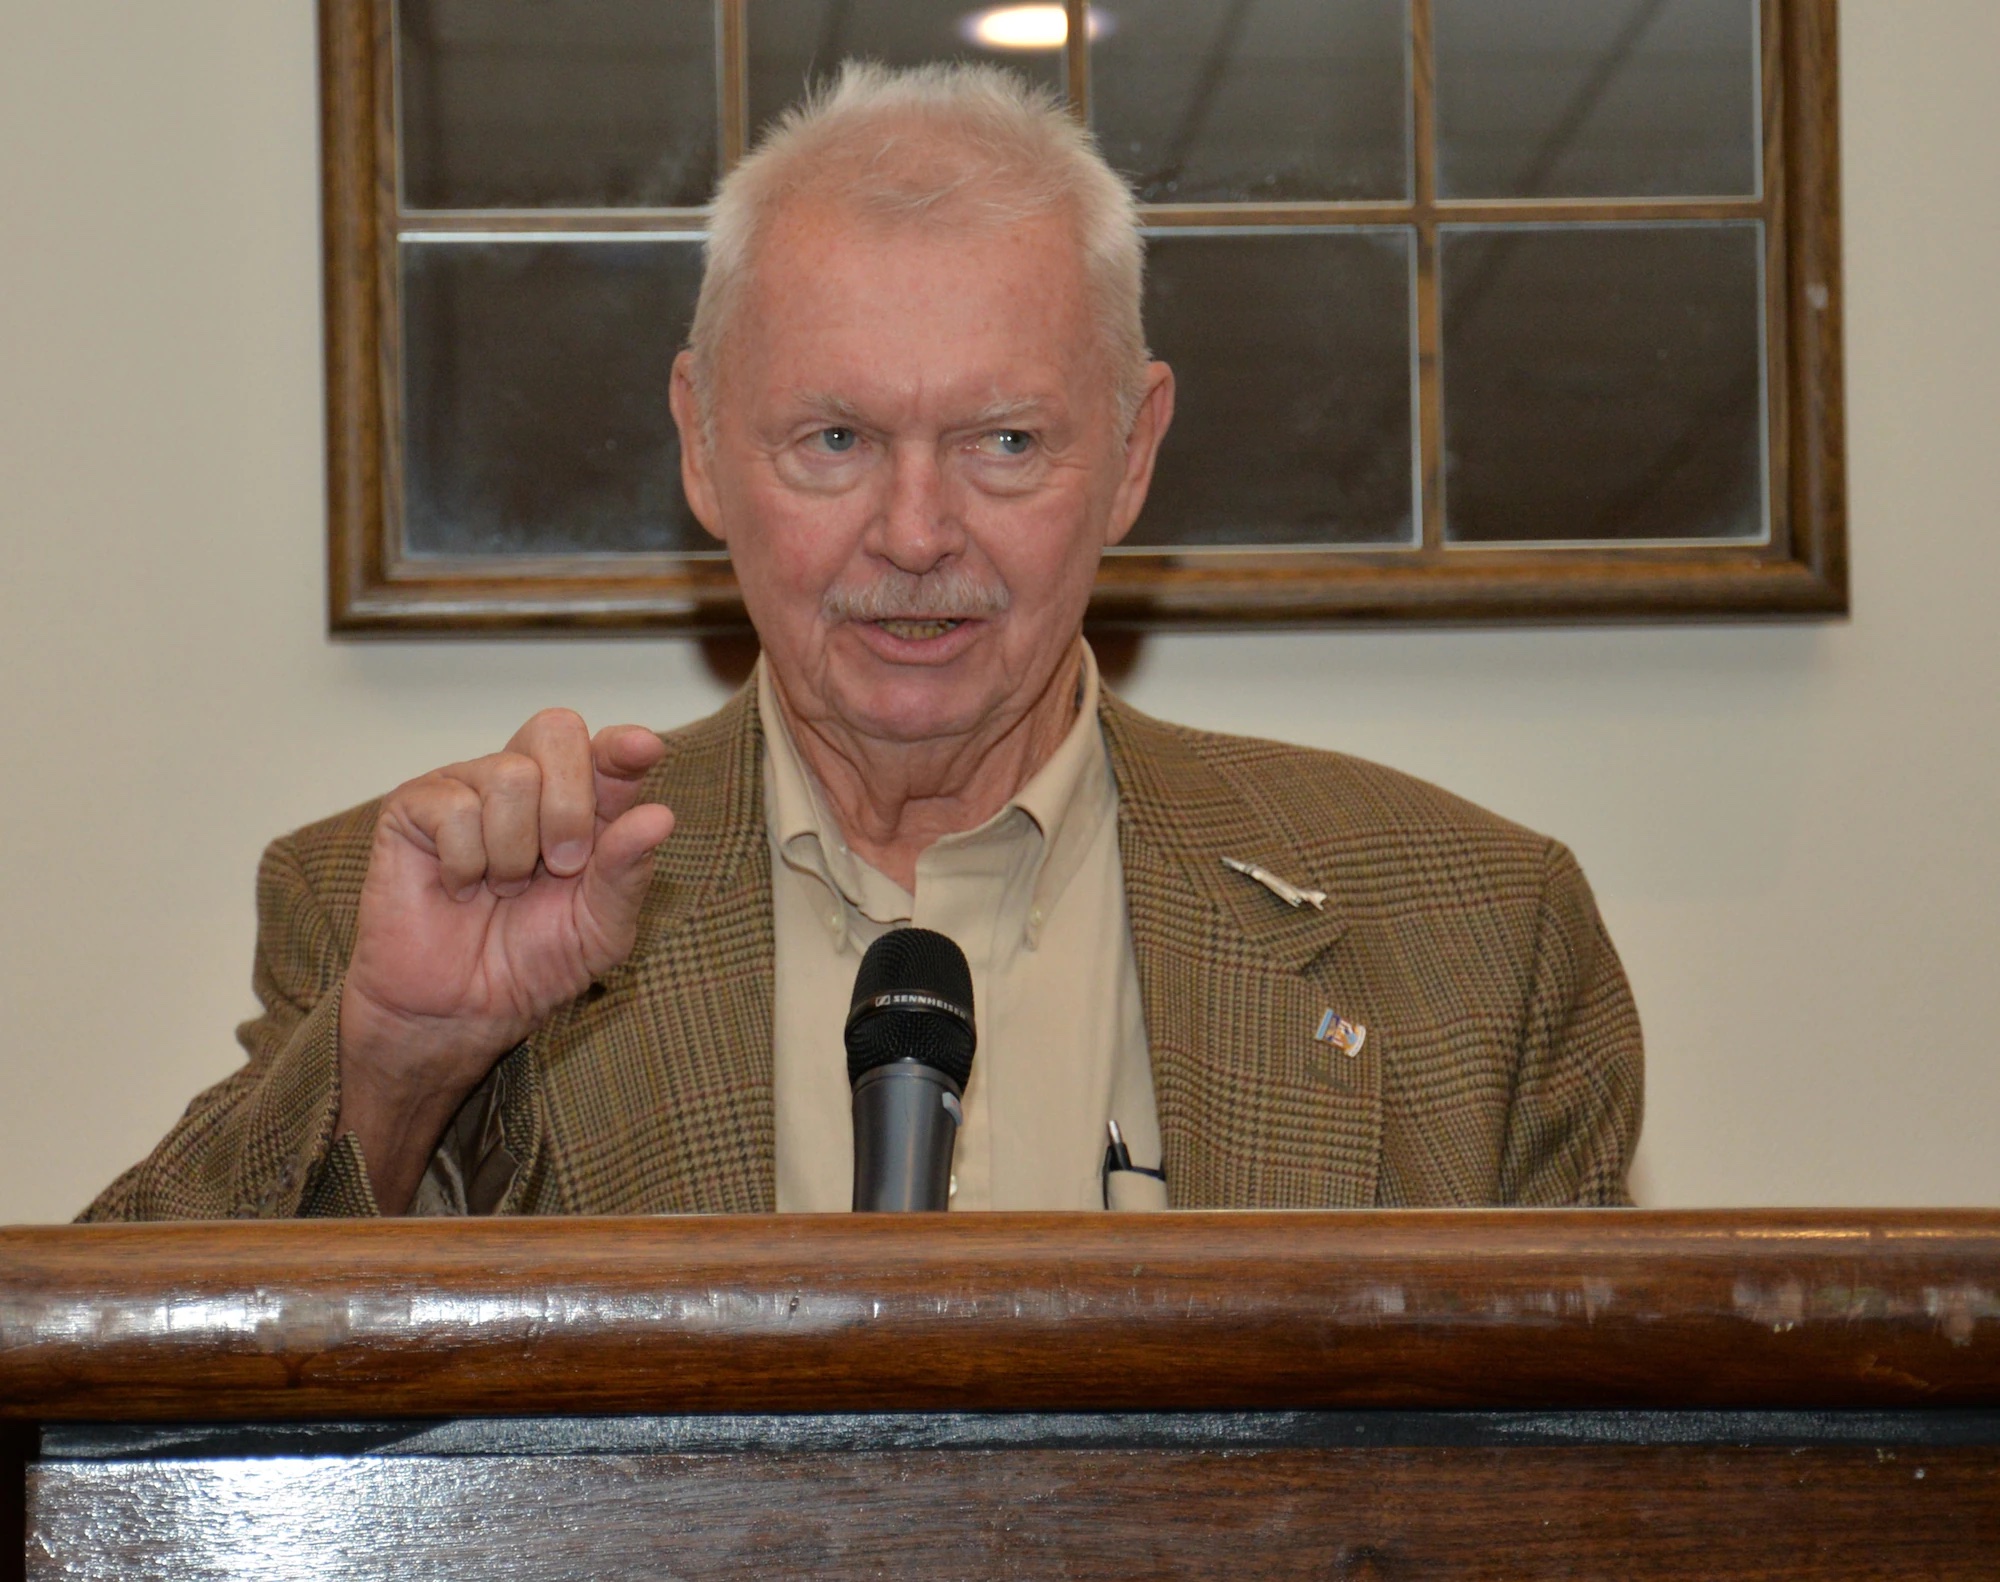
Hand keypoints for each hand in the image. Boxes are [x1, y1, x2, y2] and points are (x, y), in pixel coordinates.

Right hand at [335, 710, 673, 1209]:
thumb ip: (628, 872)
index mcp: (584, 803)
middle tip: (562, 866)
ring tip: (502, 888)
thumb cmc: (533, 963)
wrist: (458, 1010)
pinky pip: (454, 807)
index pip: (607, 751)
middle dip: (569, 806)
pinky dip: (465, 862)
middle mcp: (528, 782)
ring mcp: (469, 787)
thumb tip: (659, 815)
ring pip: (509, 774)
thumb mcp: (600, 929)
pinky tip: (459, 885)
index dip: (623, 745)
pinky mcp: (415, 806)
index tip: (642, 751)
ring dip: (514, 851)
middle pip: (557, 732)